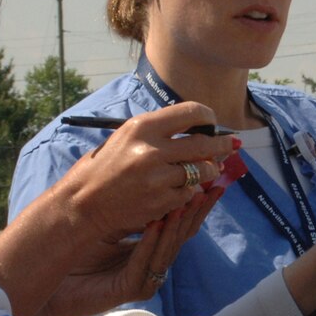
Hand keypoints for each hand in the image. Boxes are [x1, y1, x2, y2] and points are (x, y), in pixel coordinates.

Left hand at [24, 187, 222, 315]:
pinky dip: (151, 241)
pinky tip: (156, 223)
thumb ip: (133, 208)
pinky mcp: (130, 288)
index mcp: (152, 247)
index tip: (210, 179)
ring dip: (178, 223)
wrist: (56, 285)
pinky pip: (145, 262)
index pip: (181, 223)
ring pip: (168, 248)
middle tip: (211, 186)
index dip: (196, 203)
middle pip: (183, 234)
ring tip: (187, 199)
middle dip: (197, 210)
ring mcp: (144, 277)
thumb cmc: (79, 253)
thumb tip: (151, 172)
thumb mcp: (111, 224)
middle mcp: (153, 262)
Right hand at [51, 104, 239, 265]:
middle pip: (204, 143)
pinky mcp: (160, 201)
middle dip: (222, 145)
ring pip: (201, 171)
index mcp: (143, 127)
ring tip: (209, 169)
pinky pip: (189, 193)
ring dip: (209, 170)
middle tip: (231, 145)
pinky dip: (189, 191)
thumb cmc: (105, 167)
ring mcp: (158, 178)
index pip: (192, 112)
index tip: (213, 123)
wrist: (84, 203)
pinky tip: (181, 189)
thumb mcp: (127, 138)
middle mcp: (152, 150)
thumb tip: (197, 127)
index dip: (209, 117)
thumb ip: (159, 131)